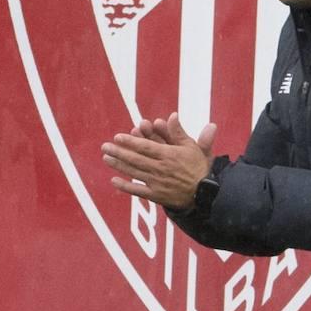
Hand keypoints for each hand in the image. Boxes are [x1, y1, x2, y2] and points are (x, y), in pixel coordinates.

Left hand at [102, 112, 216, 209]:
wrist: (205, 194)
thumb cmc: (198, 168)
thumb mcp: (192, 147)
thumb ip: (179, 132)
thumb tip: (172, 115)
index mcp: (168, 155)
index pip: (146, 147)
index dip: (131, 142)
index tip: (118, 137)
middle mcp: (160, 168)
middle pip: (136, 159)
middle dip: (119, 152)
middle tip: (105, 146)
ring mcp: (157, 183)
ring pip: (134, 172)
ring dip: (119, 165)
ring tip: (106, 158)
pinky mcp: (156, 195)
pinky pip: (138, 190)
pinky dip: (125, 186)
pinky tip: (114, 180)